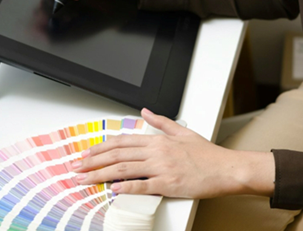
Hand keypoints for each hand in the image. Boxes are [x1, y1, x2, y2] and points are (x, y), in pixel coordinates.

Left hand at [72, 108, 275, 198]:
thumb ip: (161, 122)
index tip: (86, 154)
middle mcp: (157, 152)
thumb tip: (145, 112)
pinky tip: (111, 189)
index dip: (100, 148)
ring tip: (84, 180)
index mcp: (158, 140)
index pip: (122, 142)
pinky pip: (142, 185)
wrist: (227, 169)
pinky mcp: (168, 184)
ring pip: (123, 170)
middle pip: (117, 155)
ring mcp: (161, 168)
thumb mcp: (183, 132)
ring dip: (100, 175)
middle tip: (76, 168)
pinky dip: (125, 187)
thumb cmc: (208, 155)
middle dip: (92, 162)